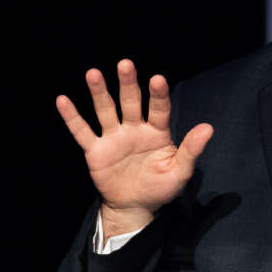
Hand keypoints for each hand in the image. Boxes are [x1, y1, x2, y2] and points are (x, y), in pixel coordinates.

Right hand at [56, 60, 212, 237]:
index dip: (158, 95)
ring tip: (93, 74)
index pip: (159, 109)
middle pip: (130, 102)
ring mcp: (114, 138)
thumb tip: (209, 128)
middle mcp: (134, 129)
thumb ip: (191, 150)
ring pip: (105, 110)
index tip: (158, 80)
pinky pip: (82, 132)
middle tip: (125, 64)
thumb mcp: (180, 171)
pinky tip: (63, 101)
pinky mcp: (96, 151)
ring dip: (99, 92)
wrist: (135, 207)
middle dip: (128, 84)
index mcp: (156, 132)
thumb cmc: (160, 187)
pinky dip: (72, 117)